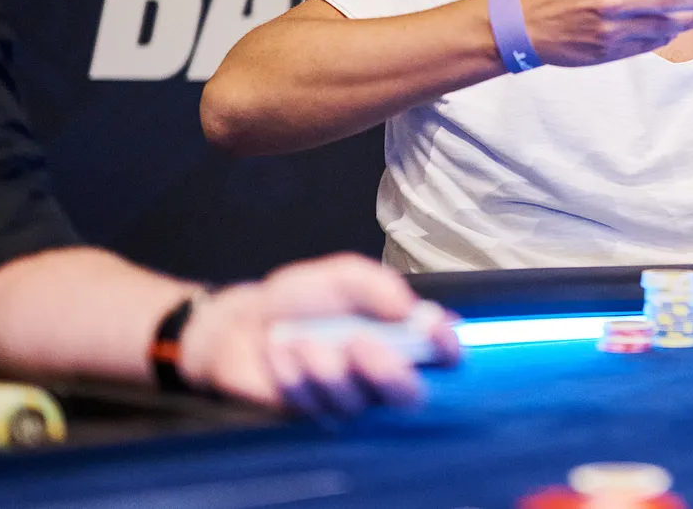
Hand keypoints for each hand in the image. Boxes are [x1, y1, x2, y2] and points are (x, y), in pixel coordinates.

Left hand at [177, 253, 460, 417]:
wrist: (244, 324)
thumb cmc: (301, 297)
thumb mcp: (342, 276)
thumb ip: (378, 286)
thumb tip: (410, 310)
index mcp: (404, 335)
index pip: (445, 352)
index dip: (448, 346)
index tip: (434, 331)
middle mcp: (386, 371)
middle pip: (410, 396)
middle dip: (387, 372)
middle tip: (359, 342)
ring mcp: (354, 398)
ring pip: (357, 401)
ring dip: (325, 366)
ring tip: (301, 337)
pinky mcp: (318, 416)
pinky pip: (315, 404)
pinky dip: (294, 372)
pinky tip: (282, 351)